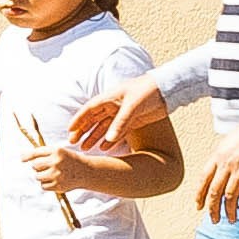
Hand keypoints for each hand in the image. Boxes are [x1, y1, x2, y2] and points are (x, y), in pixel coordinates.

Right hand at [47, 88, 179, 202]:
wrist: (168, 90)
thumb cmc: (149, 91)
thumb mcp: (133, 106)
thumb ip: (120, 123)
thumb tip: (108, 140)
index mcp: (110, 97)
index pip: (90, 109)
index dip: (79, 119)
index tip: (70, 130)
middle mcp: (114, 105)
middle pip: (94, 119)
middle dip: (83, 130)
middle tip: (73, 142)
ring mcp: (123, 113)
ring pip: (104, 127)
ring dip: (94, 137)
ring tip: (85, 148)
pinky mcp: (132, 120)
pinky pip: (117, 131)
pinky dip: (110, 139)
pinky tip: (104, 148)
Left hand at [188, 118, 238, 223]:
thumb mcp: (226, 144)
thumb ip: (219, 160)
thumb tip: (214, 177)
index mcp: (217, 156)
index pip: (203, 180)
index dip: (199, 196)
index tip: (199, 207)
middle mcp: (227, 164)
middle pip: (215, 192)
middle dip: (213, 209)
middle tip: (214, 219)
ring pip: (230, 196)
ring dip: (229, 211)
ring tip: (231, 219)